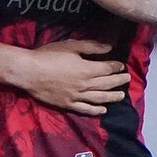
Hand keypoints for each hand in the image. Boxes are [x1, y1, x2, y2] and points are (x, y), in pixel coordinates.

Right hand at [12, 40, 129, 115]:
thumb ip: (91, 47)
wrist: (29, 72)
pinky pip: (85, 109)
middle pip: (106, 84)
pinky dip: (96, 110)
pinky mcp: (67, 104)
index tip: (121, 66)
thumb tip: (109, 47)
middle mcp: (85, 85)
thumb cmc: (48, 55)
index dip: (116, 67)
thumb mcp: (70, 46)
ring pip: (99, 98)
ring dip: (112, 97)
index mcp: (87, 69)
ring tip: (121, 96)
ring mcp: (76, 96)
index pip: (107, 68)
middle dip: (118, 81)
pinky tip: (103, 110)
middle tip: (127, 79)